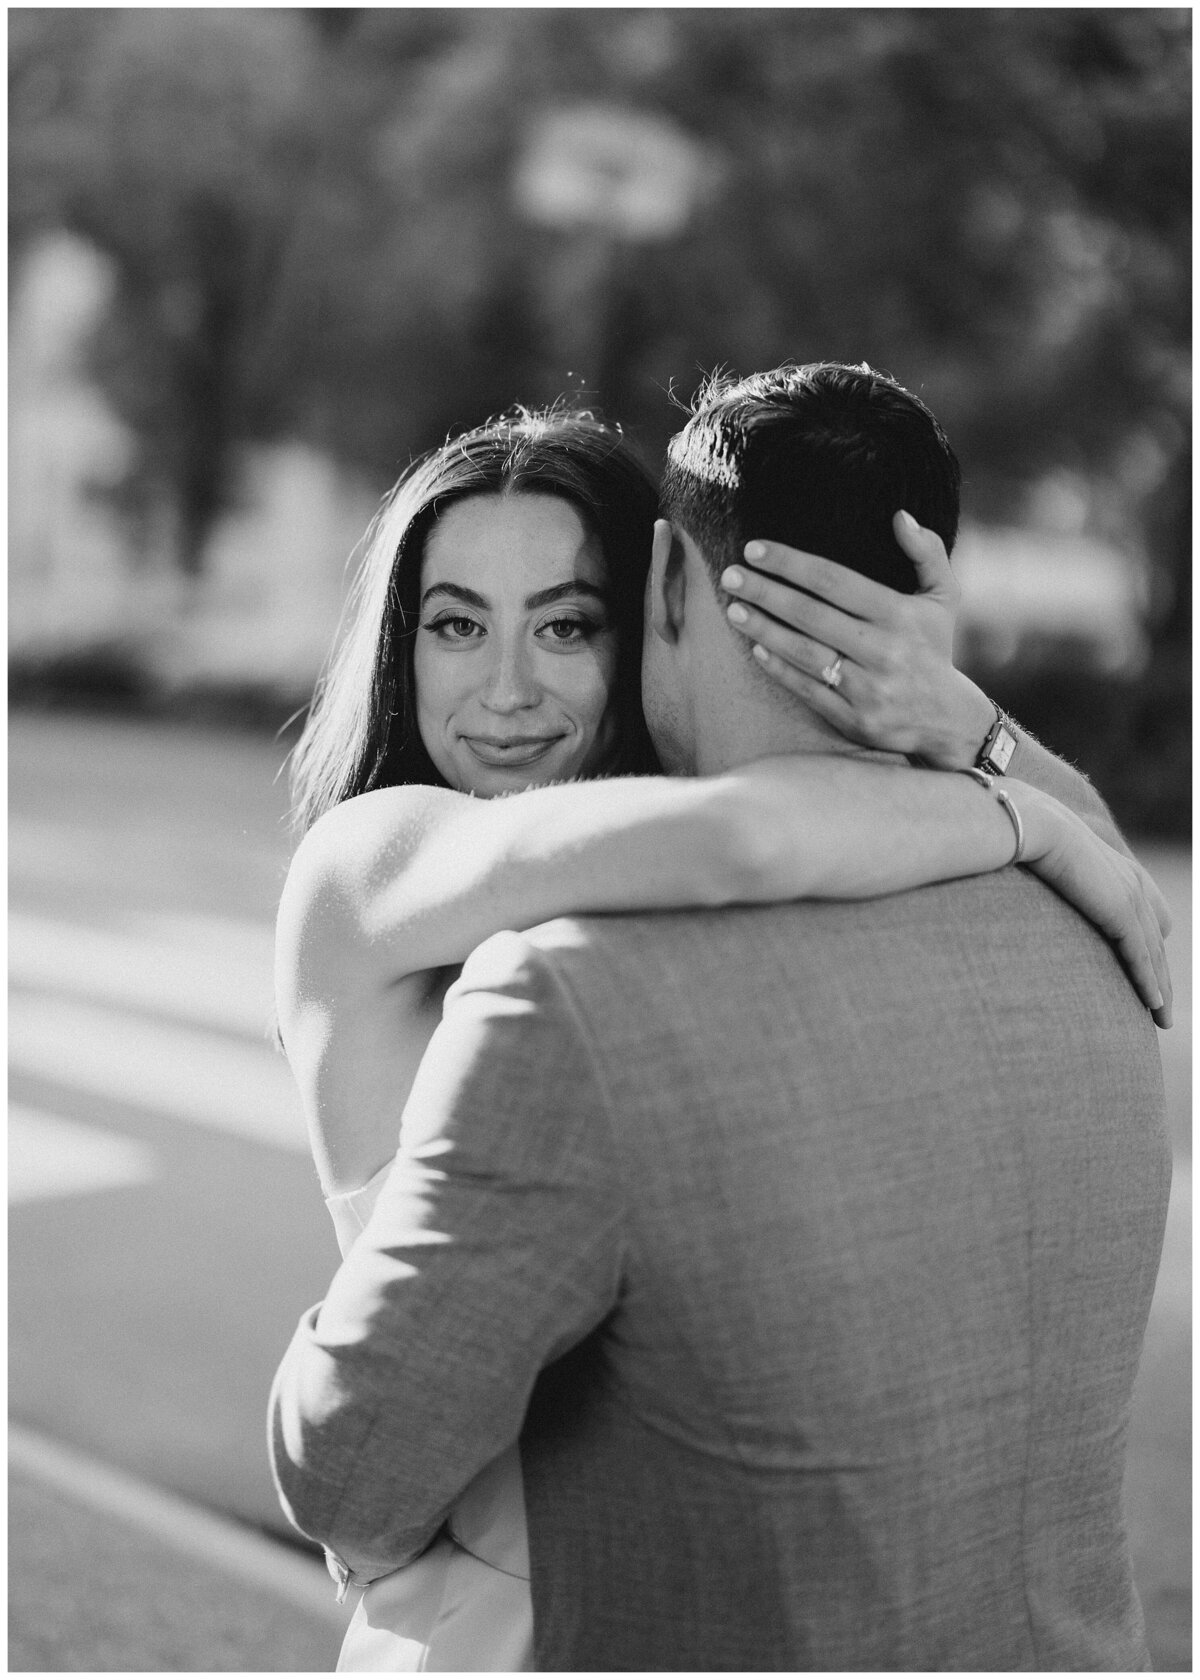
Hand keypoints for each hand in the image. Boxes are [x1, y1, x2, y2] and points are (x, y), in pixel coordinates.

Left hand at [721, 512, 995, 766]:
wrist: (948, 720)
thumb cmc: (934, 647)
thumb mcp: (944, 598)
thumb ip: (927, 553)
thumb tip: (899, 516)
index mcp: (900, 615)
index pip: (834, 581)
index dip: (791, 563)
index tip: (755, 550)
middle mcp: (883, 650)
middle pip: (811, 615)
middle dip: (766, 592)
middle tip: (731, 576)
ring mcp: (868, 688)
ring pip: (805, 654)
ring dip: (764, 630)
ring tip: (734, 610)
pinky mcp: (854, 719)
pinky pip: (808, 690)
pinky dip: (779, 669)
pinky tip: (756, 649)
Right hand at [1012, 781, 1173, 1027]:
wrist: (1027, 823)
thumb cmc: (1020, 835)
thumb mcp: (1040, 857)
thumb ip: (1046, 873)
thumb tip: (1016, 880)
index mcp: (1116, 868)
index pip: (1146, 914)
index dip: (1149, 945)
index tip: (1148, 969)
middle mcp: (1131, 883)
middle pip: (1156, 940)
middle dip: (1161, 975)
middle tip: (1161, 1007)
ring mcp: (1129, 898)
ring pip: (1154, 955)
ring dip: (1160, 989)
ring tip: (1162, 1019)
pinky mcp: (1121, 912)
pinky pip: (1141, 957)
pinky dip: (1149, 983)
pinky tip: (1153, 1005)